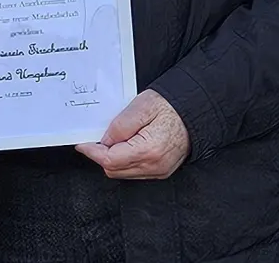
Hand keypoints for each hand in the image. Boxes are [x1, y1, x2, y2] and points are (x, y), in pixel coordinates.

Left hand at [76, 89, 190, 178]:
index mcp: (148, 151)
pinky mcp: (162, 170)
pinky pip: (135, 171)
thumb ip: (120, 125)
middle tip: (94, 140)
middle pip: (114, 170)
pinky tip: (124, 146)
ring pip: (123, 172)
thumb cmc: (172, 108)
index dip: (92, 152)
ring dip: (112, 160)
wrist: (195, 113)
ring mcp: (159, 171)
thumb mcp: (141, 107)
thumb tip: (104, 140)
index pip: (110, 160)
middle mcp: (155, 166)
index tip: (82, 144)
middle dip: (100, 156)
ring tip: (111, 140)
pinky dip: (124, 161)